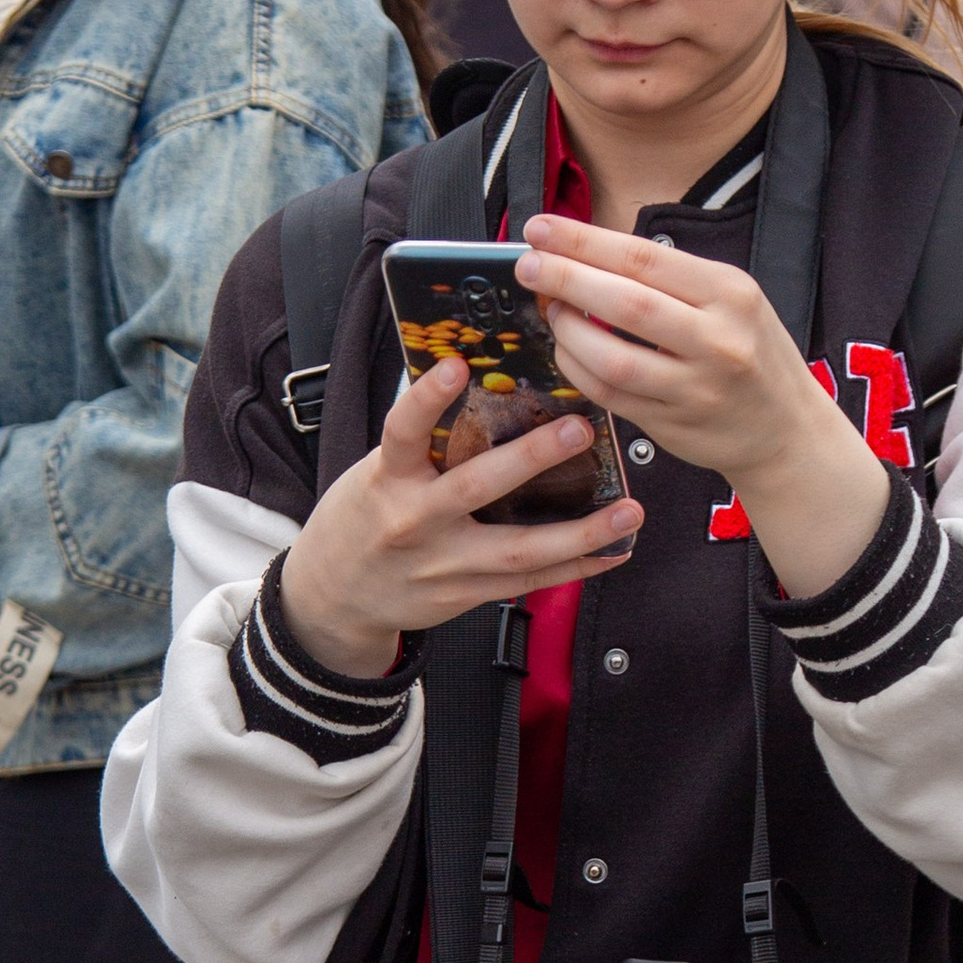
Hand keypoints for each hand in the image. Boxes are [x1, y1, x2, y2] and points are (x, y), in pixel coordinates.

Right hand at [276, 356, 645, 677]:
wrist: (334, 596)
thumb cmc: (362, 521)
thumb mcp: (376, 473)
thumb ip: (422, 443)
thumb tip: (477, 383)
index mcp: (388, 480)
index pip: (402, 431)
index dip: (426, 399)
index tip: (454, 366)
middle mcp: (415, 522)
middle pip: (476, 488)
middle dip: (532, 458)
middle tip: (580, 429)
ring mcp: (444, 564)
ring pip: (520, 549)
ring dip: (582, 531)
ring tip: (628, 510)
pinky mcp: (465, 595)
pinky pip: (528, 581)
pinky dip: (576, 567)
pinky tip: (613, 551)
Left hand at [518, 214, 890, 594]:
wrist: (787, 430)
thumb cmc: (751, 352)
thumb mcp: (732, 298)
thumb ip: (671, 278)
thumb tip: (588, 251)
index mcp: (730, 292)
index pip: (645, 258)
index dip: (584, 241)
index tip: (541, 228)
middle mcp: (717, 339)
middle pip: (626, 303)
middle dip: (566, 279)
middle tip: (528, 265)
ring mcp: (695, 388)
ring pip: (612, 357)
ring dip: (568, 331)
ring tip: (549, 309)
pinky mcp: (673, 426)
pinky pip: (610, 394)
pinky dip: (578, 369)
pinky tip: (566, 350)